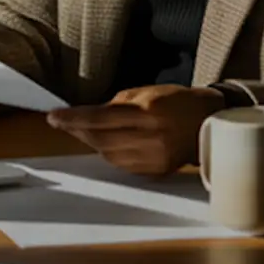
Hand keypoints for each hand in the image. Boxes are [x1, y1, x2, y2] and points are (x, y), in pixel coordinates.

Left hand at [45, 84, 225, 174]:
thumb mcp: (149, 91)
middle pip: (101, 139)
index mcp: (148, 112)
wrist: (210, 123)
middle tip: (63, 123)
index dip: (74, 118)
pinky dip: (110, 153)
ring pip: (108, 155)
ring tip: (84, 131)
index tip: (53, 117)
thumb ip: (119, 103)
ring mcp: (153, 158)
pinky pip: (122, 165)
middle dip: (78, 131)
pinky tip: (108, 143)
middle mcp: (150, 138)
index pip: (101, 117)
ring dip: (92, 143)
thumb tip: (93, 114)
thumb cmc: (179, 101)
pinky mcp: (156, 171)